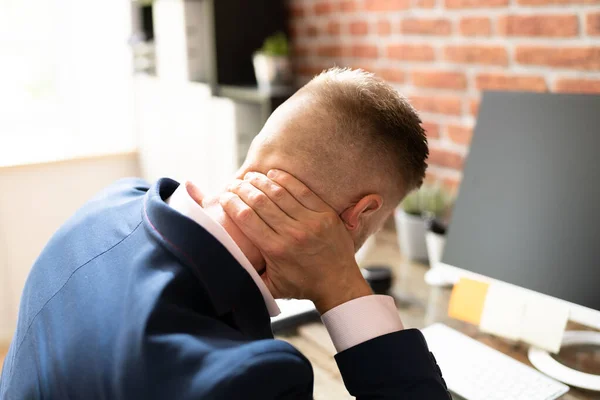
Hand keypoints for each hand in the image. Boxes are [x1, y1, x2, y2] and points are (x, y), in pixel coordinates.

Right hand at [219, 169, 371, 313]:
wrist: (339, 284)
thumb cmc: (302, 285)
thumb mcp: (271, 287)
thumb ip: (249, 276)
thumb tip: (226, 268)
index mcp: (275, 250)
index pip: (246, 218)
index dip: (231, 203)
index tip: (224, 197)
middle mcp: (292, 233)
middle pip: (260, 202)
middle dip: (242, 189)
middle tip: (234, 183)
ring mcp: (311, 222)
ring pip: (279, 193)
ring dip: (261, 181)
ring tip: (250, 176)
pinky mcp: (326, 214)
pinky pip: (302, 190)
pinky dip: (285, 180)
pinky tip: (273, 174)